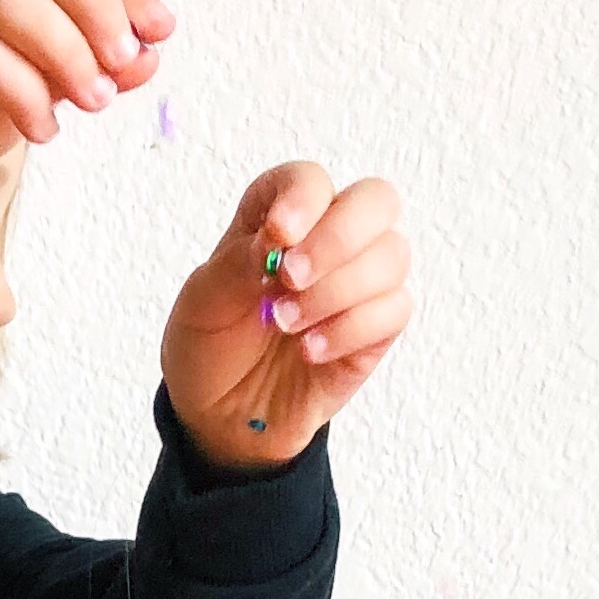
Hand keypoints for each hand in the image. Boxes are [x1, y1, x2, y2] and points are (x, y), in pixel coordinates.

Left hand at [161, 161, 413, 467]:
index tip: (278, 236)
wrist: (221, 417)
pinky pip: (395, 309)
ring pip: (391, 256)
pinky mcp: (377, 327)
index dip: (302, 199)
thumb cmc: (210, 346)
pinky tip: (309, 351)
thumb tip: (280, 238)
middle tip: (290, 278)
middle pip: (376, 201)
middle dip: (338, 237)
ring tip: (285, 325)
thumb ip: (238, 264)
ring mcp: (359, 282)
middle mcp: (328, 238)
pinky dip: (350, 329)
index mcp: (280, 216)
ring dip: (335, 292)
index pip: (309, 180)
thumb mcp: (203, 303)